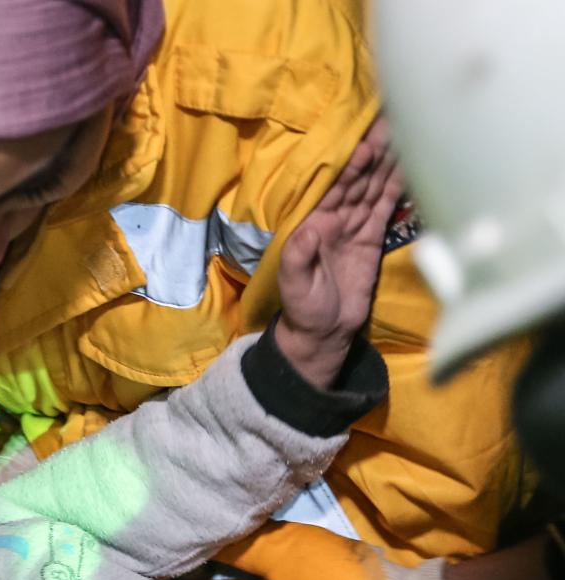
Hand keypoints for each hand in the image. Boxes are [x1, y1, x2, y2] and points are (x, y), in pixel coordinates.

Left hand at [276, 117, 403, 387]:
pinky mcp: (371, 238)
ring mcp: (354, 226)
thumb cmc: (303, 308)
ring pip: (373, 188)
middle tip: (390, 123)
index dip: (348, 165)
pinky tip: (408, 165)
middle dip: (372, 153)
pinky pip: (385, 207)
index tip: (364, 143)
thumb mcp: (294, 283)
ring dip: (387, 162)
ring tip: (403, 133)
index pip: (332, 187)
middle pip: (356, 179)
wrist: (323, 332)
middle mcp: (334, 218)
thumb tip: (313, 227)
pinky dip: (396, 186)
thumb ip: (299, 255)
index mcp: (312, 223)